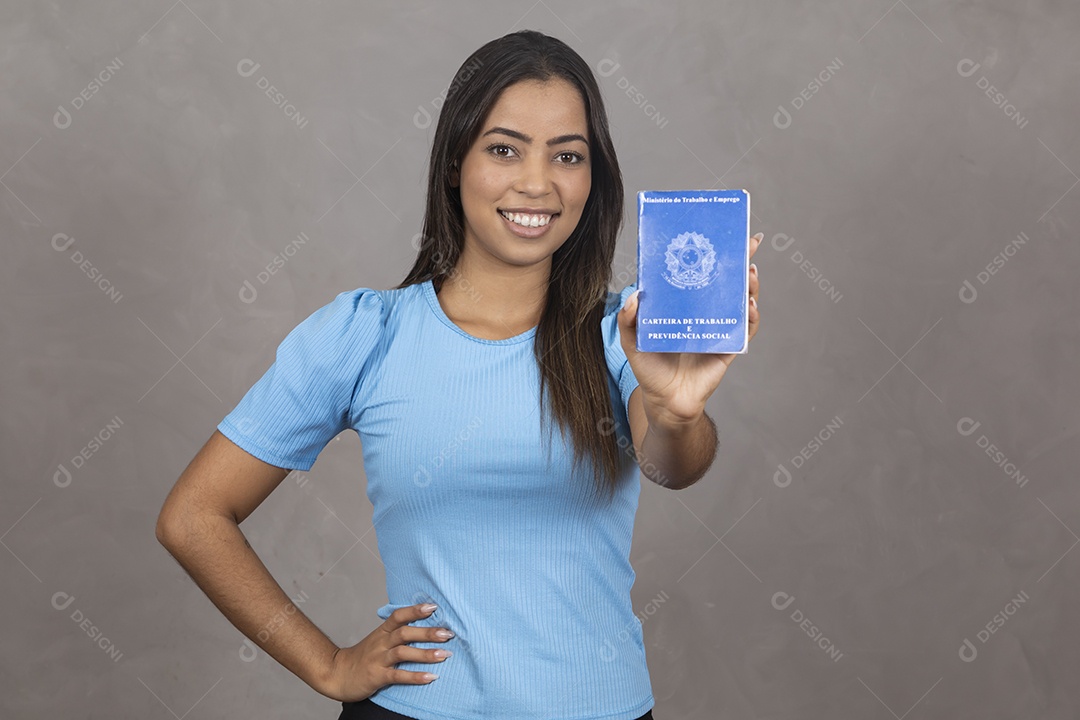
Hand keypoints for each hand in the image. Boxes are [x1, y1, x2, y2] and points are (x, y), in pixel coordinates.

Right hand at [321, 603, 453, 701]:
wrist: (337, 673)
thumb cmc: (363, 656)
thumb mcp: (378, 639)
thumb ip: (396, 632)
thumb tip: (424, 625)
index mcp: (382, 632)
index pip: (399, 616)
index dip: (415, 610)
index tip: (434, 606)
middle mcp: (381, 643)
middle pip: (404, 633)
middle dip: (427, 632)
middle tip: (448, 633)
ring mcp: (378, 659)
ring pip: (403, 653)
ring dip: (425, 654)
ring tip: (444, 655)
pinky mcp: (377, 676)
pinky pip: (398, 676)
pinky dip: (415, 676)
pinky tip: (430, 677)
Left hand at [618, 232, 762, 425]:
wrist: (664, 401)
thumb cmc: (650, 367)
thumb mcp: (632, 339)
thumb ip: (628, 318)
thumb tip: (636, 296)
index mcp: (685, 303)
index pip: (702, 273)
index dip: (713, 254)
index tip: (724, 232)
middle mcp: (706, 311)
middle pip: (729, 281)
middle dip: (742, 261)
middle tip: (750, 244)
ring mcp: (720, 327)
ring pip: (742, 300)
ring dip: (750, 286)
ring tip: (749, 274)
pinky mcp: (729, 347)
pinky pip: (745, 329)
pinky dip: (750, 317)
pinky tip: (748, 307)